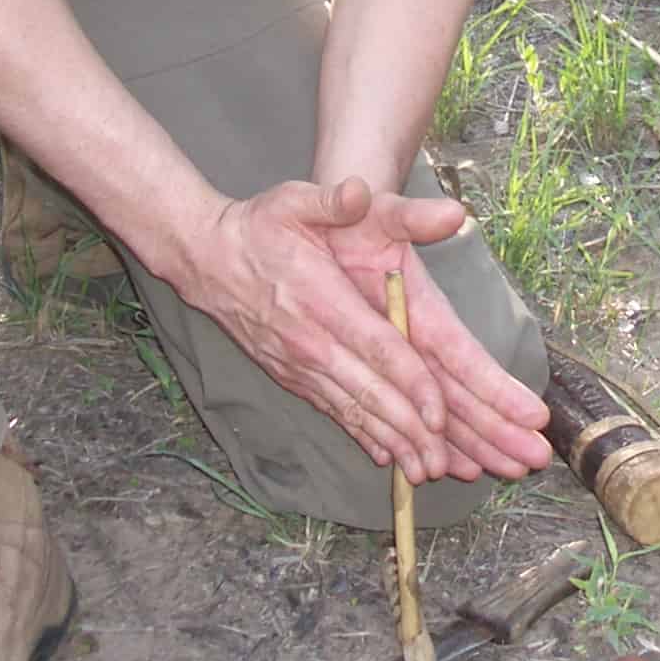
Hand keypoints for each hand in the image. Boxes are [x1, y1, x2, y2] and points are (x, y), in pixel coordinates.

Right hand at [171, 177, 546, 485]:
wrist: (204, 258)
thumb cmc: (259, 225)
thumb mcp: (294, 199)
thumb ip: (334, 198)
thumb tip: (362, 189)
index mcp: (322, 301)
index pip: (376, 349)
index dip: (409, 383)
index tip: (440, 412)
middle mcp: (312, 343)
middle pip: (372, 394)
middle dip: (415, 429)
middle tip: (454, 459)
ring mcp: (302, 366)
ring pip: (356, 413)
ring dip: (396, 444)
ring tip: (431, 472)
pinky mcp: (295, 377)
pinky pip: (337, 414)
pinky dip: (366, 438)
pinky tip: (391, 459)